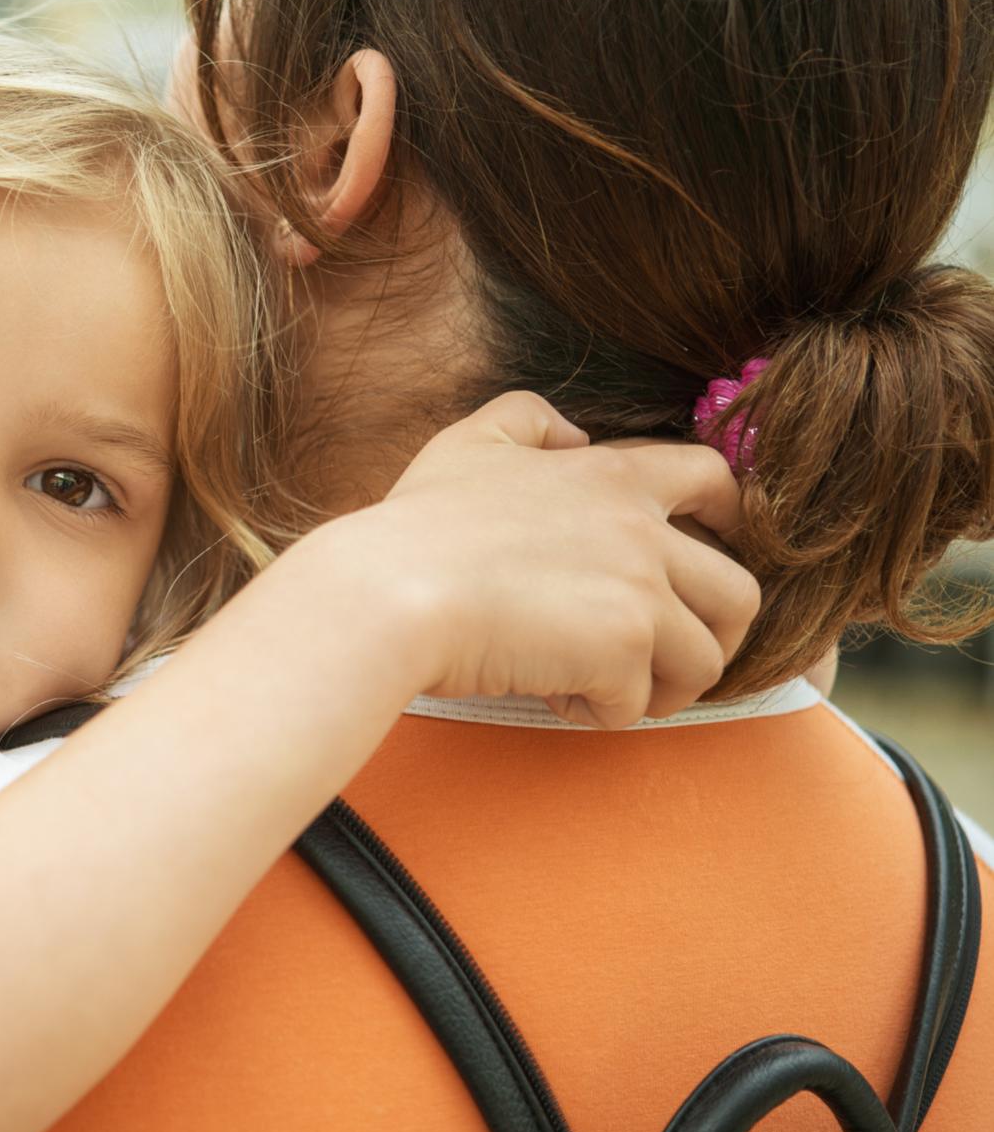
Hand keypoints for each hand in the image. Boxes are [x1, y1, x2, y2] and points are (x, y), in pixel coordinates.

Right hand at [307, 391, 760, 728]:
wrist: (391, 591)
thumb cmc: (416, 525)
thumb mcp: (469, 442)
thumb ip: (530, 418)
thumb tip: (574, 435)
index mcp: (612, 476)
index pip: (713, 480)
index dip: (731, 518)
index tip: (717, 548)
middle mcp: (641, 530)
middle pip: (739, 591)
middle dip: (717, 634)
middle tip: (669, 658)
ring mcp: (640, 592)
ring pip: (705, 658)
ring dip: (664, 685)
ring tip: (610, 690)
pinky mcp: (621, 651)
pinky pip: (639, 703)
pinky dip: (602, 712)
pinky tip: (555, 698)